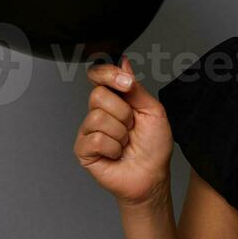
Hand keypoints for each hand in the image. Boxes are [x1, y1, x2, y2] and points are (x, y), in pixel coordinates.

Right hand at [73, 56, 172, 206]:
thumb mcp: (152, 110)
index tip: (126, 83)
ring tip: (125, 143)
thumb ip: (135, 88)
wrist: (152, 175)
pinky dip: (112, 148)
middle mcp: (99, 112)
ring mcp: (89, 130)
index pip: (98, 75)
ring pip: (98, 117)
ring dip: (120, 133)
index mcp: (115, 99)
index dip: (108, 74)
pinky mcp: (83, 149)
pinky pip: (95, 139)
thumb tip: (124, 63)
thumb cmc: (154, 146)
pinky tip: (116, 154)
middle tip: (132, 127)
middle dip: (123, 113)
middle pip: (98, 95)